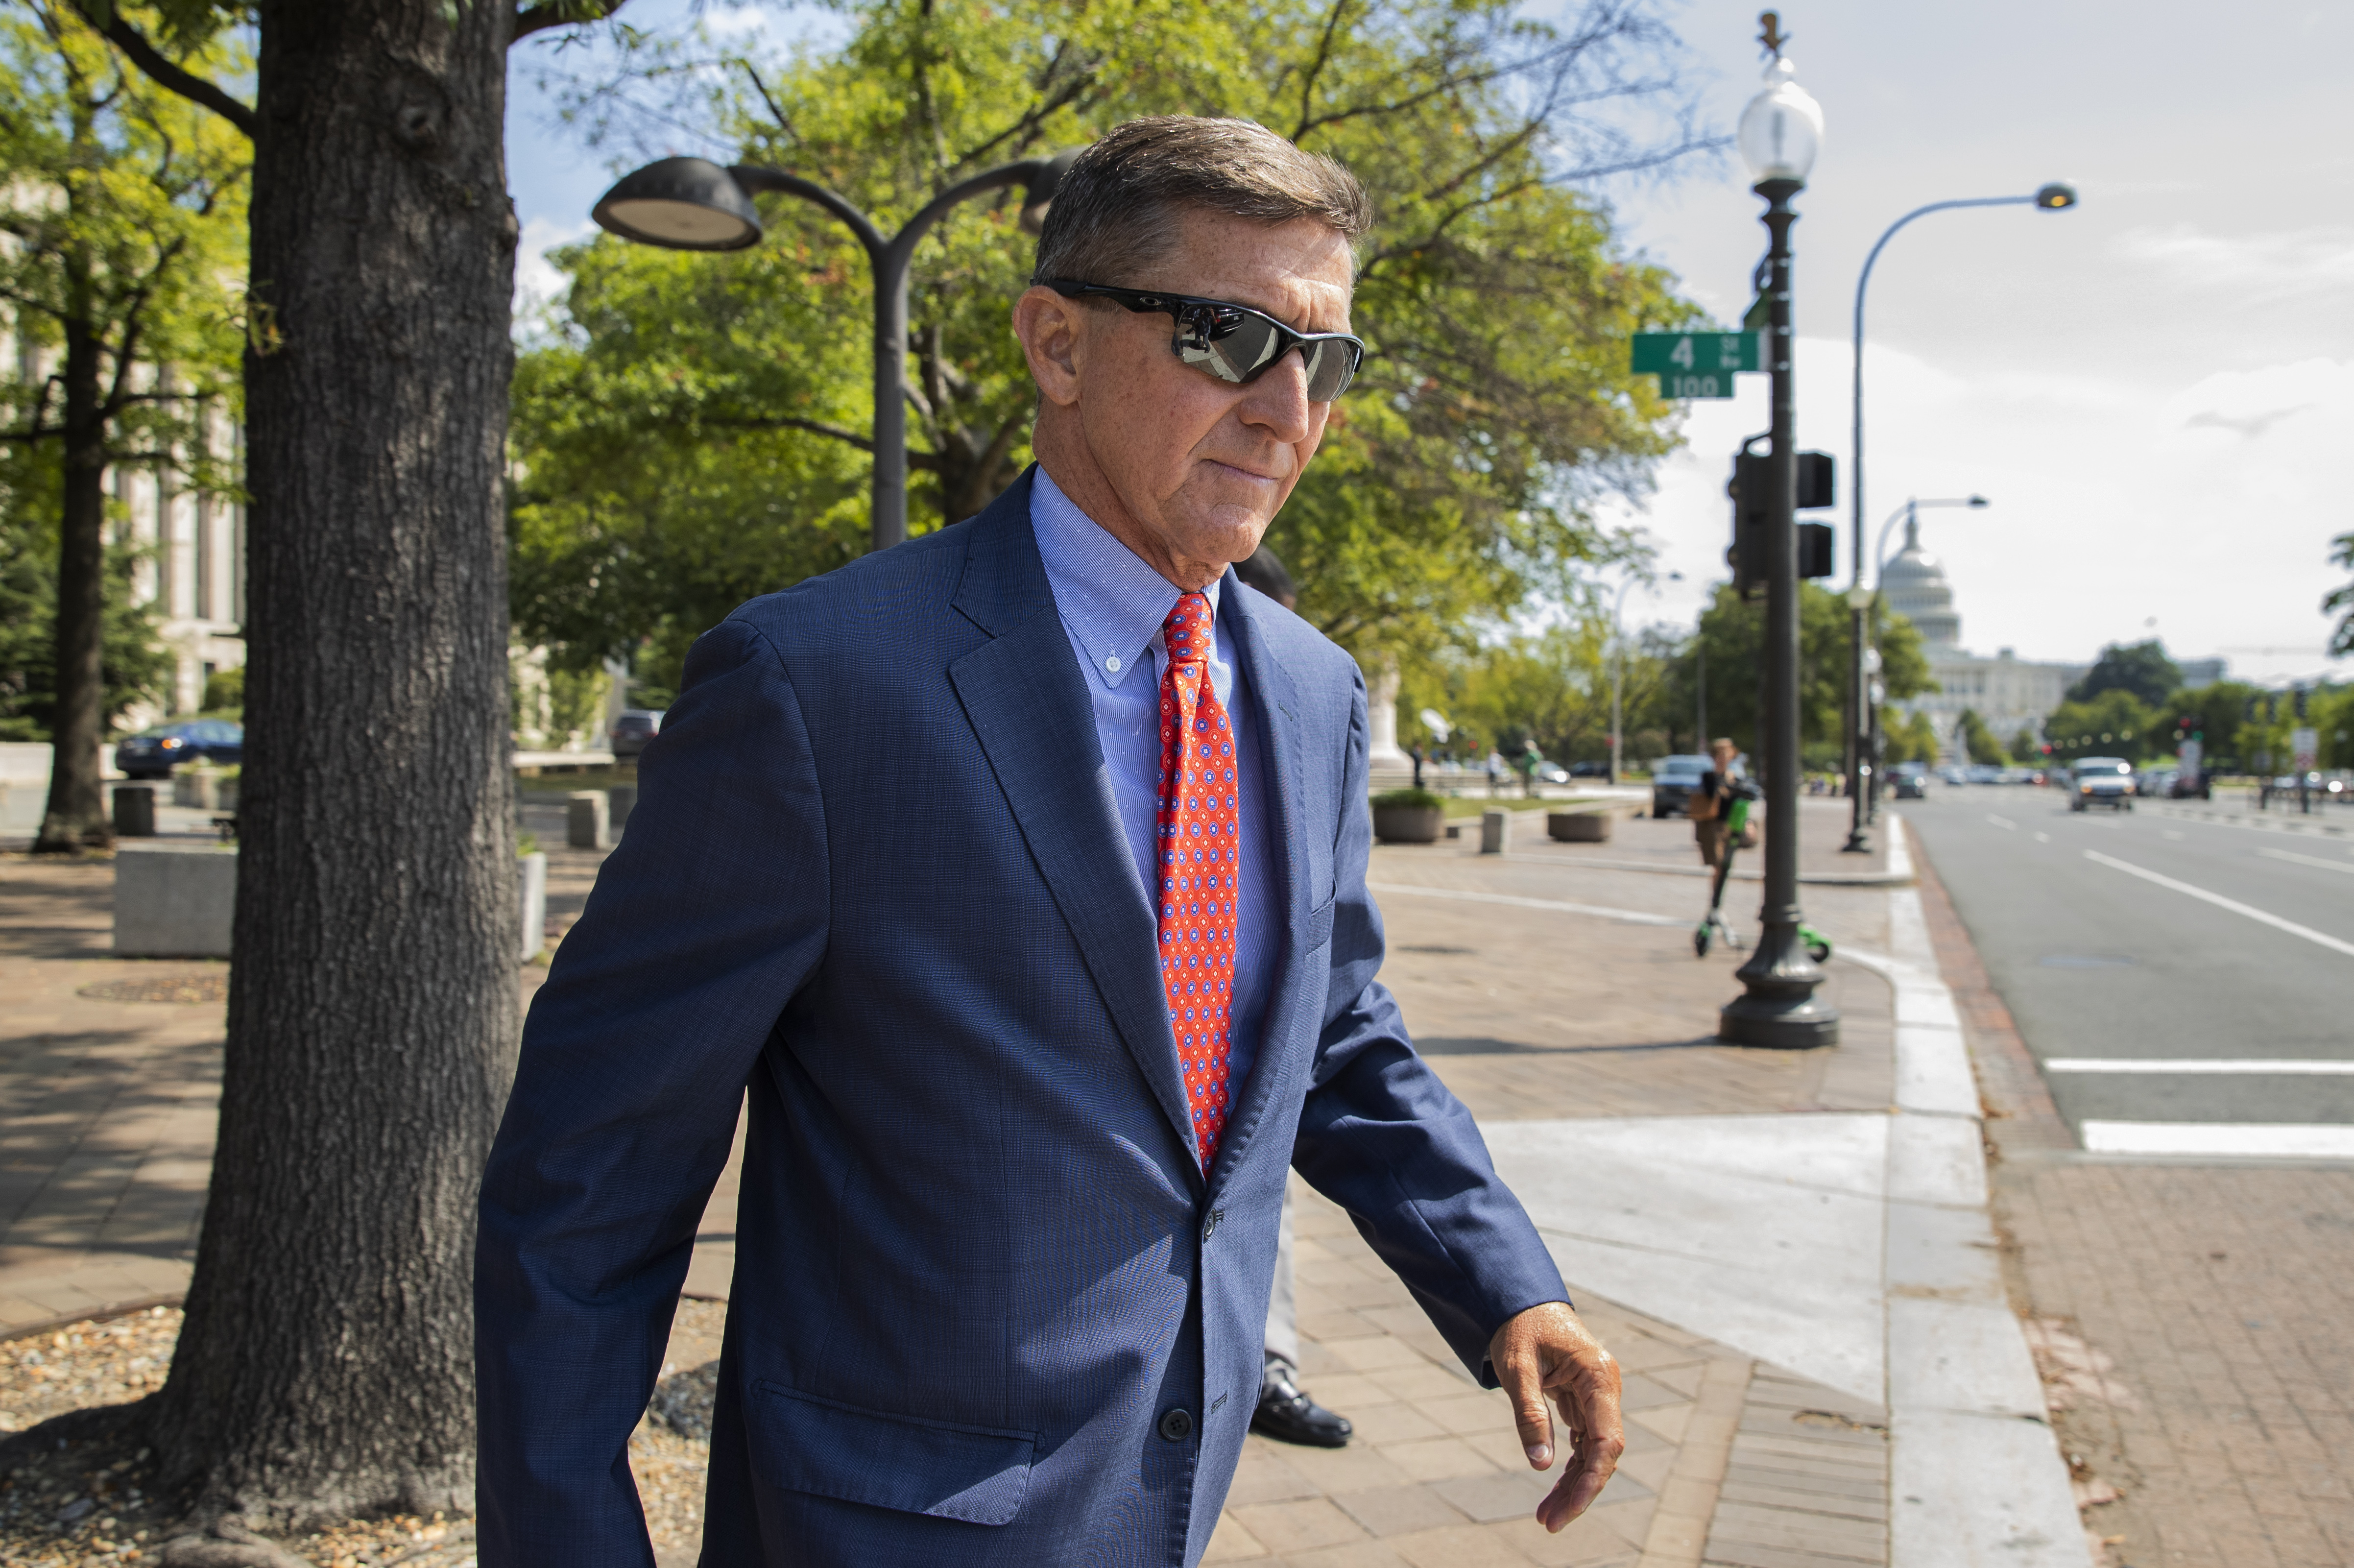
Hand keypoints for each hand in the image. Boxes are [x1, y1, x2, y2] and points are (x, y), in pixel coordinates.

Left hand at [1488, 1301, 1623, 1531]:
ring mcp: (1597, 1395)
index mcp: (1597, 1375)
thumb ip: (1530, 1414)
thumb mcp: (1517, 1369)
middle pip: (1602, 1453)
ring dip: (1573, 1484)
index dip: (1592, 1480)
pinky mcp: (1584, 1400)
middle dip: (1580, 1491)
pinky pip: (1583, 1441)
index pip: (1606, 1441)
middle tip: (1550, 1523)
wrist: (1519, 1299)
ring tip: (1547, 1517)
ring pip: (1593, 1451)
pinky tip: (1553, 1491)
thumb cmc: (1517, 1328)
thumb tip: (1541, 1465)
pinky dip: (1570, 1467)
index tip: (1569, 1509)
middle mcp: (1605, 1388)